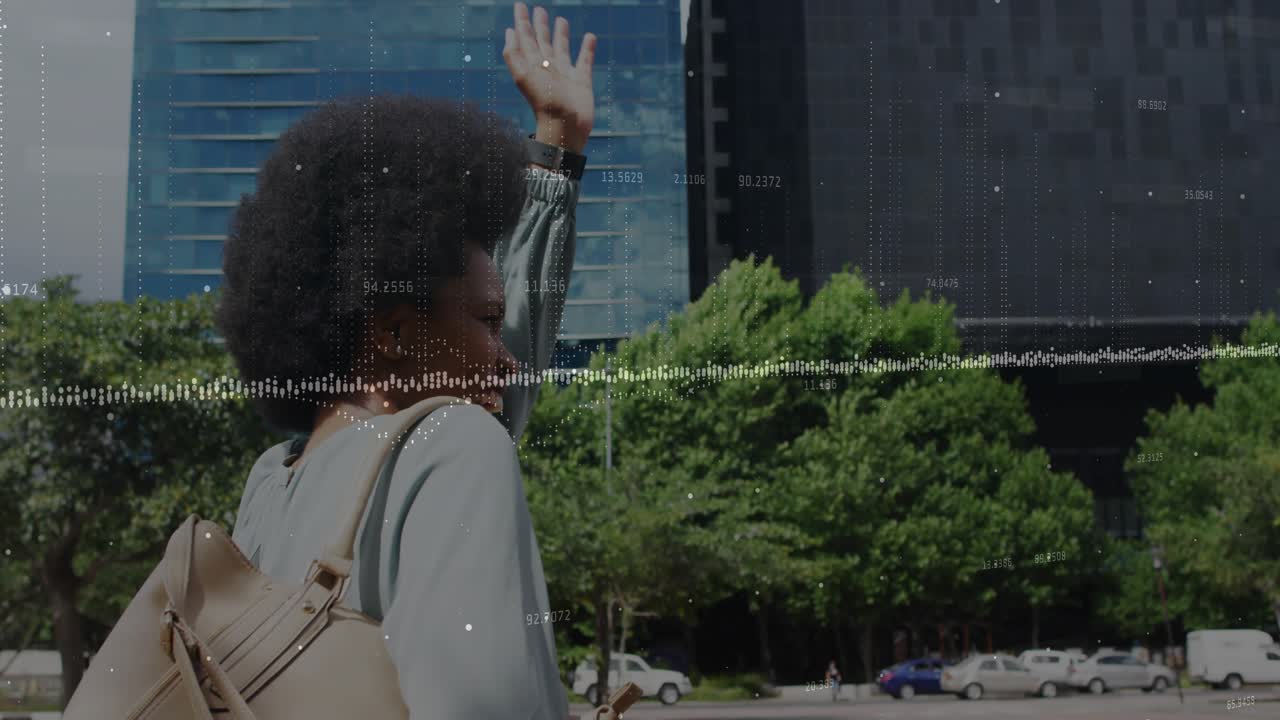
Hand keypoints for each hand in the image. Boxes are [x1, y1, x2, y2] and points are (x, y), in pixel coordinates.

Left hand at [503, 2, 595, 153]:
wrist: (565, 127)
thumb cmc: (544, 102)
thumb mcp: (524, 76)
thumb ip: (514, 54)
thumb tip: (510, 31)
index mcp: (533, 65)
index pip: (525, 38)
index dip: (522, 22)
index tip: (520, 5)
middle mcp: (548, 68)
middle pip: (542, 41)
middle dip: (540, 25)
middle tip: (539, 9)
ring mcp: (565, 74)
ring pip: (562, 49)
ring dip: (560, 35)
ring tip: (561, 20)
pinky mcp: (582, 81)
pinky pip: (585, 61)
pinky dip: (587, 49)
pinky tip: (589, 36)